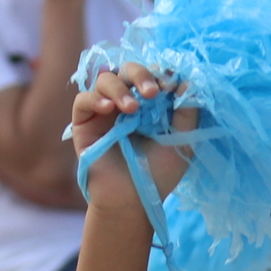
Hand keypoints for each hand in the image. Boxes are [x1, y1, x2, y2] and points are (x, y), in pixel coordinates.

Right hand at [70, 63, 191, 207]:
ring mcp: (104, 111)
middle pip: (127, 70)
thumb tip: (186, 81)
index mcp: (151, 104)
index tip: (172, 85)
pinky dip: (95, 98)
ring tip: (131, 109)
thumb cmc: (159, 172)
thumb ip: (187, 111)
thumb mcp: (183, 140)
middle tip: (152, 91)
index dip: (160, 75)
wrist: (135, 200)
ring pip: (104, 79)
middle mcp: (127, 102)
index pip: (152, 76)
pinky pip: (83, 100)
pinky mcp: (84, 123)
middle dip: (140, 74)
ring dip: (119, 88)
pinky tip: (108, 109)